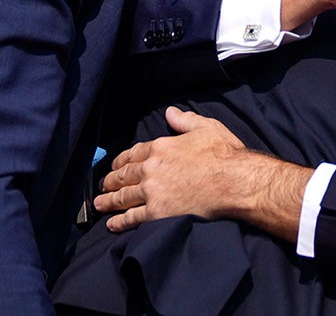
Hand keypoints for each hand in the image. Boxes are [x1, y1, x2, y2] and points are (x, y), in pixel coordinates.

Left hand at [95, 107, 310, 240]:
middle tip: (103, 185)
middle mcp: (151, 168)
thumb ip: (185, 120)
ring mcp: (152, 192)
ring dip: (109, 201)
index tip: (115, 165)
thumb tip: (170, 111)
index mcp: (161, 147)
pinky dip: (119, 222)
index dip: (121, 160)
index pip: (133, 154)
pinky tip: (112, 224)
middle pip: (124, 175)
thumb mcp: (207, 128)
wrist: (234, 182)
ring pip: (123, 197)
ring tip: (100, 204)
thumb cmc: (225, 154)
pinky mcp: (157, 213)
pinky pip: (132, 218)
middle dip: (111, 180)